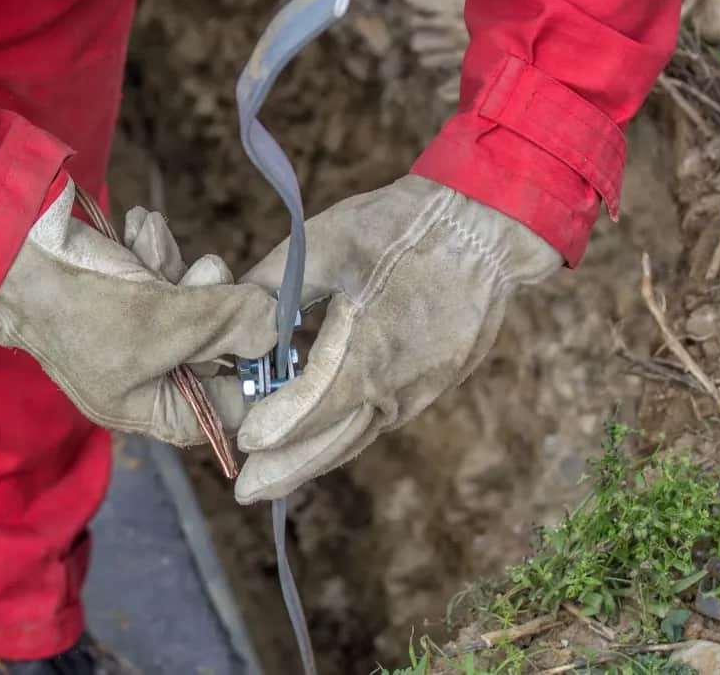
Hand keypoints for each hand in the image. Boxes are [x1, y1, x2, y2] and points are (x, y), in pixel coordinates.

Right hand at [0, 181, 275, 445]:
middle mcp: (143, 377)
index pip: (224, 410)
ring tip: (146, 244)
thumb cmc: (81, 305)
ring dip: (175, 265)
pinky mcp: (125, 293)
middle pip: (212, 347)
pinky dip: (153, 250)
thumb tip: (275, 327)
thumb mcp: (166, 322)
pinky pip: (162, 275)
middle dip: (209, 300)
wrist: (13, 254)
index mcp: (147, 408)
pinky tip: (136, 232)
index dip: (251, 372)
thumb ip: (230, 324)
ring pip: (189, 302)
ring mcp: (133, 333)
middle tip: (204, 272)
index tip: (270, 330)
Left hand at [226, 175, 561, 502]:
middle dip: (287, 468)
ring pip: (359, 436)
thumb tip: (233, 312)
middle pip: (335, 440)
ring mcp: (421, 389)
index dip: (276, 427)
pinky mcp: (433, 384)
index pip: (312, 407)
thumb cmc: (400, 227)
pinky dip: (344, 434)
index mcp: (370, 348)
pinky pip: (380, 418)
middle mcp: (398, 383)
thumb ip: (274, 284)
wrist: (486, 227)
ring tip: (271, 479)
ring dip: (315, 458)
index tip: (245, 443)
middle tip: (246, 491)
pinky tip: (318, 440)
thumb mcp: (326, 242)